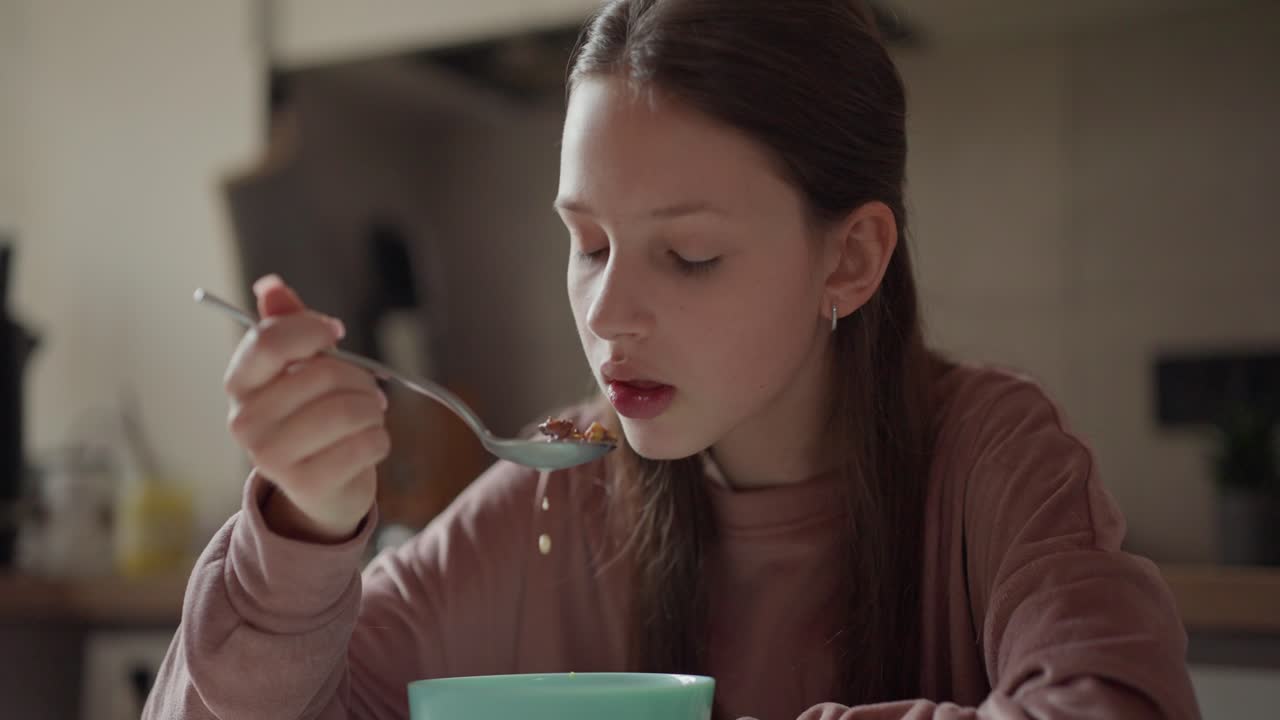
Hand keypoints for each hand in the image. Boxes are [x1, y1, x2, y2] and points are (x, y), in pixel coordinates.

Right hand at [224, 274, 388, 541]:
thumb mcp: (299, 370)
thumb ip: (287, 327)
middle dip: (358, 377)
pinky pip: (367, 443)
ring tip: (369, 415)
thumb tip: (270, 284)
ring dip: (373, 409)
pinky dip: (381, 438)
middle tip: (366, 391)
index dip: (312, 330)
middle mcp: (244, 422)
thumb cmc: (313, 418)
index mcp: (239, 385)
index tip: (336, 333)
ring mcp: (271, 457)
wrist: (323, 490)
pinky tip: (370, 443)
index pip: (269, 340)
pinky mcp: (306, 484)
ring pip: (348, 410)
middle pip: (321, 374)